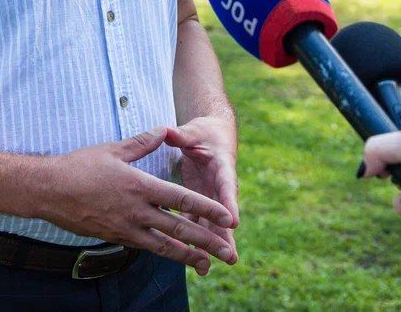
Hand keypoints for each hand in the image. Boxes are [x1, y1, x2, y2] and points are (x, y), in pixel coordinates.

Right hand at [36, 128, 238, 274]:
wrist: (49, 191)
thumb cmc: (79, 166)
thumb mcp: (113, 150)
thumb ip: (142, 142)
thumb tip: (164, 129)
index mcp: (140, 186)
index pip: (182, 199)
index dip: (207, 209)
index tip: (227, 217)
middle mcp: (137, 211)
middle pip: (179, 229)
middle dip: (207, 241)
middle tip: (228, 252)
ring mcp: (126, 228)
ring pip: (164, 246)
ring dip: (188, 255)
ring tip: (207, 264)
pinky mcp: (116, 237)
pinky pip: (145, 247)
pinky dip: (163, 252)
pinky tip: (174, 256)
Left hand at [165, 117, 239, 256]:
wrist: (212, 138)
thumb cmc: (204, 133)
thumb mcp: (194, 131)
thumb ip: (181, 135)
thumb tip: (167, 131)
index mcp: (222, 168)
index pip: (227, 185)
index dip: (230, 203)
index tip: (234, 221)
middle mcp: (219, 188)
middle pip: (223, 215)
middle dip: (226, 237)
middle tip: (230, 258)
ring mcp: (209, 198)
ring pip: (211, 226)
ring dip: (209, 247)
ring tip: (205, 269)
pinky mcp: (198, 203)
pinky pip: (196, 224)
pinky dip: (193, 242)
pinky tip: (191, 262)